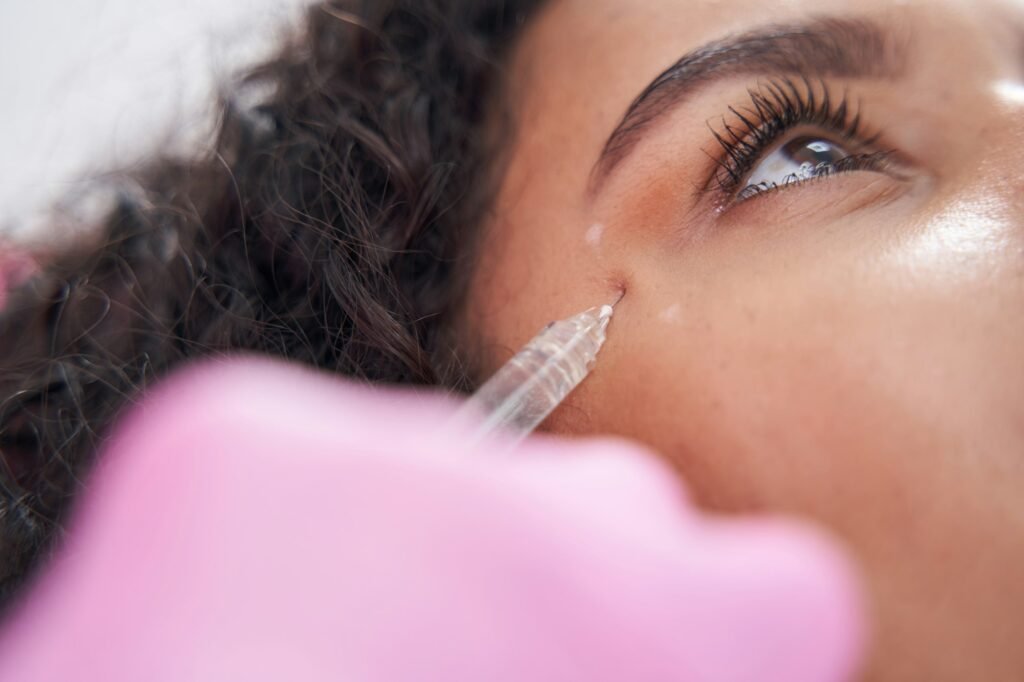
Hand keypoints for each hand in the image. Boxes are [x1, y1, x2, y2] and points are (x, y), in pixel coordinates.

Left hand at [0, 357, 865, 681]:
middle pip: (617, 500)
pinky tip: (262, 606)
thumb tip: (659, 621)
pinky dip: (310, 514)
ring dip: (432, 537)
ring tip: (349, 645)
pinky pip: (319, 446)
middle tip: (478, 662)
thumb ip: (656, 656)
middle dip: (571, 577)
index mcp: (672, 624)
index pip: (784, 581)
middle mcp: (552, 506)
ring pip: (467, 461)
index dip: (722, 635)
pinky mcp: (237, 429)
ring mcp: (390, 447)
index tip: (644, 662)